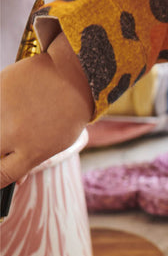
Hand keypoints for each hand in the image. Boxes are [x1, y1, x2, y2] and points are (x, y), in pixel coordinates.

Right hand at [0, 33, 93, 186]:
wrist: (73, 75)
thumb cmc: (69, 111)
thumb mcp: (58, 142)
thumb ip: (33, 160)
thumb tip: (16, 180)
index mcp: (33, 151)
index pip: (1, 176)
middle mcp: (14, 134)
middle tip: (8, 139)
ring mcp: (2, 111)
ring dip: (1, 126)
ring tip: (15, 119)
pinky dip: (1, 106)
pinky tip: (12, 103)